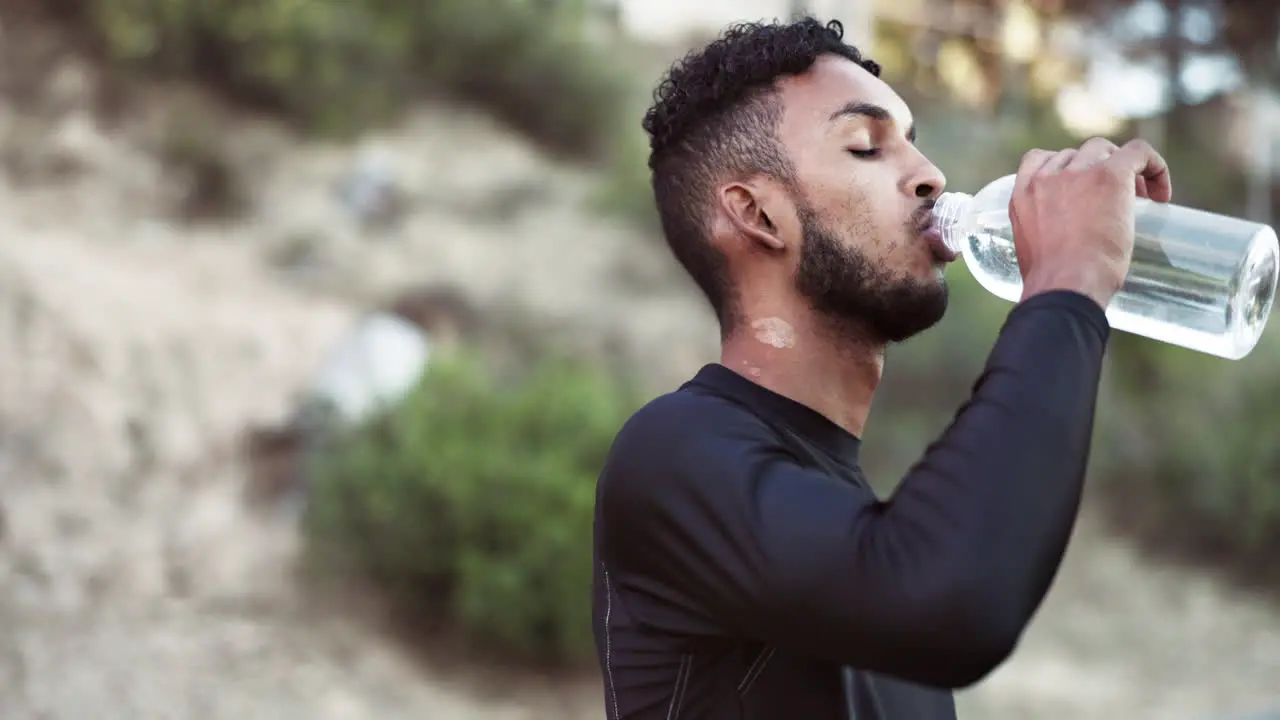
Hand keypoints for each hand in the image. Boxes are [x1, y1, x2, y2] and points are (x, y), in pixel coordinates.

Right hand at [1009, 137, 1172, 308]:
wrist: (1067, 284)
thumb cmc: (1054, 281)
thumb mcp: (1032, 250)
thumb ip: (1042, 232)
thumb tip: (1064, 244)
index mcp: (1023, 194)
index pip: (1040, 160)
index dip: (1066, 169)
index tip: (1082, 189)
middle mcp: (1046, 177)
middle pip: (1077, 154)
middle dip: (1096, 169)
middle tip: (1116, 200)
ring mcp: (1077, 172)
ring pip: (1105, 150)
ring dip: (1121, 167)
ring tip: (1138, 198)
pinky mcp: (1110, 174)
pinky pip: (1138, 151)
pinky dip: (1153, 165)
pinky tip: (1161, 193)